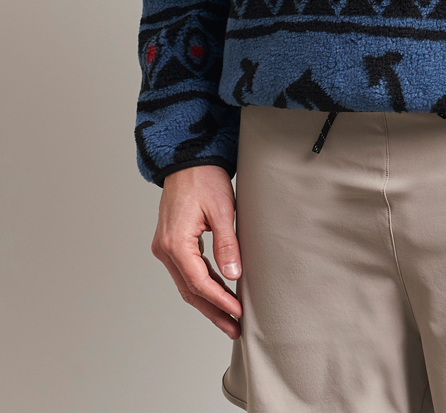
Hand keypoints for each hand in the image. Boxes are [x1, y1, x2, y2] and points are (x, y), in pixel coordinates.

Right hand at [150, 164, 242, 338]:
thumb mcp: (222, 210)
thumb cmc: (204, 179)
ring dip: (208, 302)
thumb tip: (233, 275)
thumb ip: (227, 244)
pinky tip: (219, 294)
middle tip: (234, 328)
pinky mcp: (171, 244)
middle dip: (213, 311)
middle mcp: (165, 249)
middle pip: (190, 290)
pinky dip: (202, 286)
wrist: (188, 159)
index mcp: (175, 243)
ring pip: (187, 284)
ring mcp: (165, 248)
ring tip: (229, 319)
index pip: (198, 282)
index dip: (219, 300)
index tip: (238, 312)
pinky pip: (186, 272)